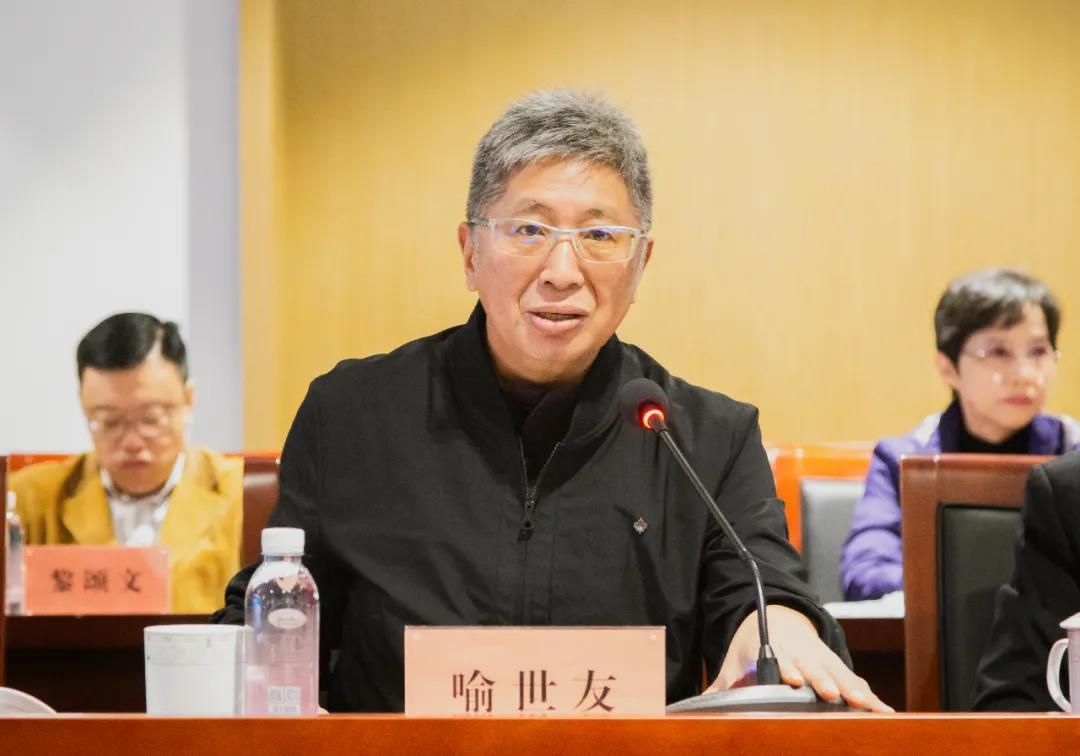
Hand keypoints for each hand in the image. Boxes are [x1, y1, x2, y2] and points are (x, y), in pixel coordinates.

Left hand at [706, 605, 893, 711]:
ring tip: (866, 705)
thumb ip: (719, 685)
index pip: (780, 660)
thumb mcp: (735, 661)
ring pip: (840, 673)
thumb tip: (695, 702)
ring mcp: (823, 660)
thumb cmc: (755, 646)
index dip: (787, 669)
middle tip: (830, 693)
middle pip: (814, 667)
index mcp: (775, 650)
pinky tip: (884, 712)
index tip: (792, 678)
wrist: (779, 617)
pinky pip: (857, 682)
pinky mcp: (839, 668)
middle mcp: (802, 655)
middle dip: (822, 680)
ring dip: (853, 690)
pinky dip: (871, 696)